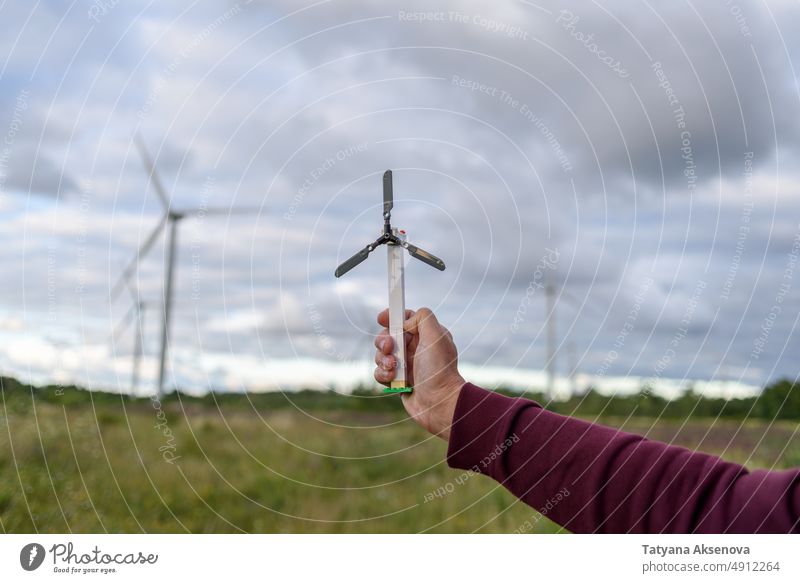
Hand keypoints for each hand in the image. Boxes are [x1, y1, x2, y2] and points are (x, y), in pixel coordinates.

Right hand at [374, 308, 465, 439]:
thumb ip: (422, 318)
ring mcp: (406, 366)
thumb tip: (405, 322)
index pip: (406, 319)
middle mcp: (416, 349)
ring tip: (393, 367)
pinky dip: (383, 374)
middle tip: (389, 347)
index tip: (382, 318)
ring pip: (381, 354)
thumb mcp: (436, 336)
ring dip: (383, 359)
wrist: (439, 402)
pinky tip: (393, 378)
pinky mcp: (397, 381)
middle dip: (384, 340)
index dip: (392, 316)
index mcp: (426, 336)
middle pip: (388, 335)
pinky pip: (380, 372)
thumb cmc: (439, 369)